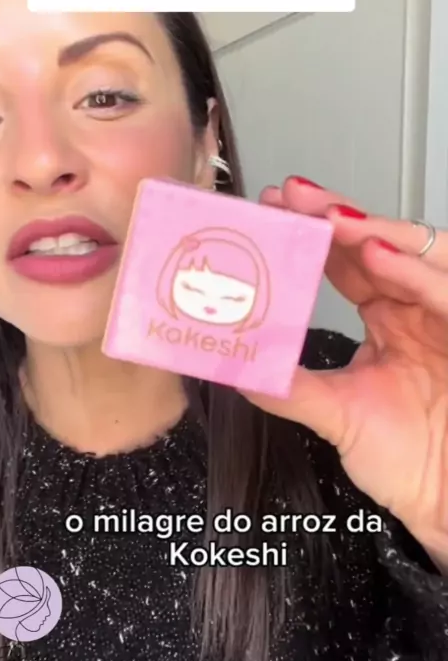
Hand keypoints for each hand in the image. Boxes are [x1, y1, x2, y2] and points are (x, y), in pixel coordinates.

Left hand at [242, 176, 447, 552]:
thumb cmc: (411, 461)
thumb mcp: (337, 415)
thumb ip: (289, 386)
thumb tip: (234, 364)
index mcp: (390, 318)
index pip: (350, 261)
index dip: (313, 236)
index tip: (272, 214)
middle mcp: (419, 308)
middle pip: (382, 243)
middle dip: (336, 216)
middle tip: (291, 199)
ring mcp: (446, 315)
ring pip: (418, 253)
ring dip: (372, 230)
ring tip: (326, 219)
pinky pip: (446, 293)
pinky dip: (413, 271)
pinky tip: (374, 253)